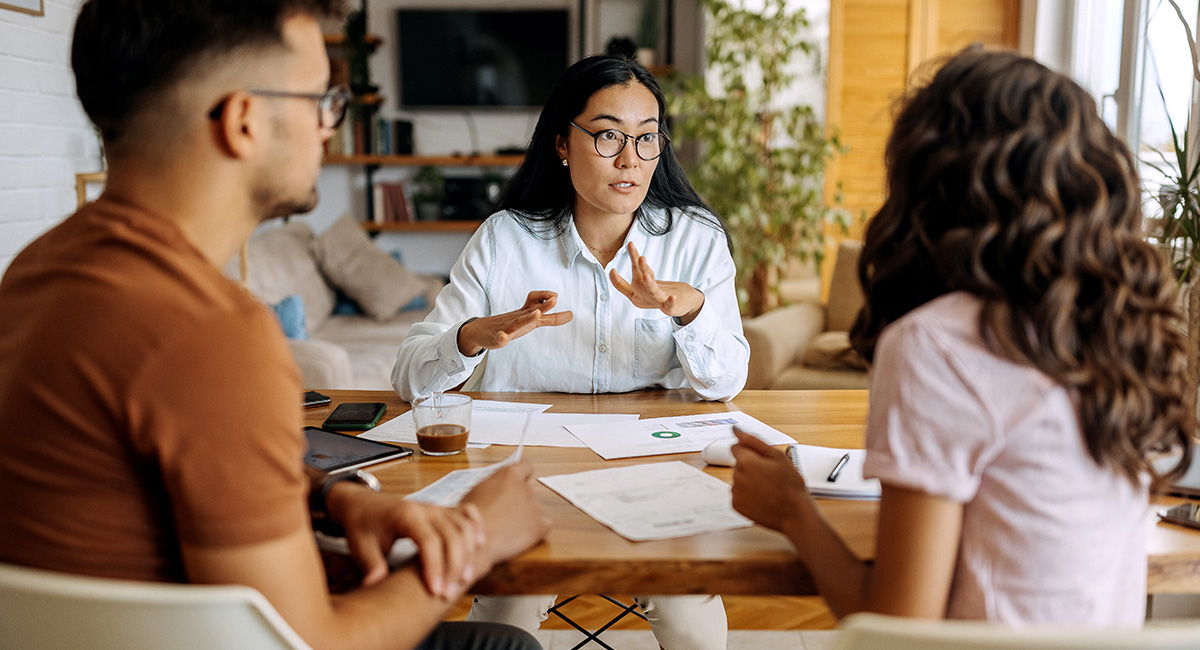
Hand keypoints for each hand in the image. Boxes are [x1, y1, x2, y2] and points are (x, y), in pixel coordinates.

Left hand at [324, 483, 484, 597]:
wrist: (362, 504)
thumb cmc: (362, 525)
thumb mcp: (360, 547)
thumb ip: (371, 566)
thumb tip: (374, 587)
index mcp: (405, 515)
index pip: (428, 541)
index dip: (435, 567)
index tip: (435, 591)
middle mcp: (425, 508)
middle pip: (452, 535)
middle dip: (454, 566)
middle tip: (448, 594)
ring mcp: (436, 507)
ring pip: (463, 526)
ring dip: (468, 553)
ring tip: (465, 579)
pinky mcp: (441, 510)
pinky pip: (467, 513)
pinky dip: (477, 527)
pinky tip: (479, 545)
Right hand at [457, 291, 572, 356]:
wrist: (482, 330)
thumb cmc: (511, 324)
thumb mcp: (532, 320)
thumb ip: (551, 318)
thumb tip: (571, 314)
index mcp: (526, 313)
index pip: (536, 302)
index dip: (546, 298)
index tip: (557, 296)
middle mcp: (518, 317)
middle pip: (532, 309)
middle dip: (544, 305)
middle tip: (555, 298)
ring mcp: (507, 327)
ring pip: (518, 322)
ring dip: (527, 318)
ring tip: (537, 314)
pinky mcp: (497, 337)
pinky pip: (500, 337)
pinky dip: (502, 337)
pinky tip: (503, 337)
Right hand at [459, 462, 549, 570]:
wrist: (475, 541)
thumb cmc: (468, 518)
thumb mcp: (475, 492)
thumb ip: (491, 487)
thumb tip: (494, 490)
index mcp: (508, 476)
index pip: (525, 467)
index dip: (523, 475)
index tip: (520, 481)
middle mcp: (524, 488)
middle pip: (527, 491)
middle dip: (519, 501)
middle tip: (504, 514)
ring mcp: (534, 506)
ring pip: (534, 510)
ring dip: (525, 517)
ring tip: (506, 528)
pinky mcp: (540, 525)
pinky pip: (543, 525)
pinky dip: (534, 530)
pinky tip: (518, 536)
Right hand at [609, 242, 704, 324]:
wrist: (682, 302)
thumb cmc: (660, 292)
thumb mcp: (645, 283)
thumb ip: (638, 272)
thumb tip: (618, 267)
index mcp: (637, 294)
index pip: (624, 286)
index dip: (616, 280)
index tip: (612, 270)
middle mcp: (645, 297)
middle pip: (639, 282)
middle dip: (638, 269)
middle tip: (639, 257)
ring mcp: (658, 301)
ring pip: (652, 291)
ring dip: (649, 283)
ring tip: (647, 275)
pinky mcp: (670, 307)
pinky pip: (669, 305)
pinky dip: (670, 302)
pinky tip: (672, 297)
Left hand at [730, 428, 810, 531]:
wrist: (794, 513)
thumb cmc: (790, 485)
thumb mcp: (777, 456)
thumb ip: (753, 440)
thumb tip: (736, 430)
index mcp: (746, 461)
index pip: (735, 447)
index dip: (750, 451)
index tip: (761, 460)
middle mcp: (737, 476)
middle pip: (738, 464)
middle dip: (750, 466)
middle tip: (770, 476)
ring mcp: (735, 492)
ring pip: (738, 479)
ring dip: (749, 481)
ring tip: (768, 488)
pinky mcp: (736, 505)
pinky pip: (739, 494)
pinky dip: (747, 495)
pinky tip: (762, 497)